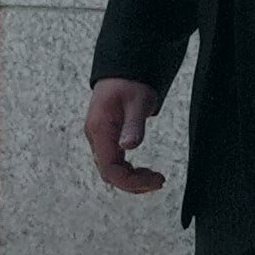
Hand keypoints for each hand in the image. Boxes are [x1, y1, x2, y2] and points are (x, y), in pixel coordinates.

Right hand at [80, 78, 166, 197]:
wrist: (123, 71)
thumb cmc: (129, 83)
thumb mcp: (138, 102)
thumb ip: (133, 125)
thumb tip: (128, 146)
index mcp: (100, 130)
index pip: (110, 169)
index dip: (131, 181)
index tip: (154, 181)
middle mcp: (96, 137)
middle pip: (109, 174)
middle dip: (133, 183)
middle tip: (158, 181)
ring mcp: (99, 138)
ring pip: (111, 170)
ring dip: (131, 179)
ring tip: (154, 178)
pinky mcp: (106, 138)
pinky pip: (113, 162)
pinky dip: (128, 171)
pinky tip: (142, 170)